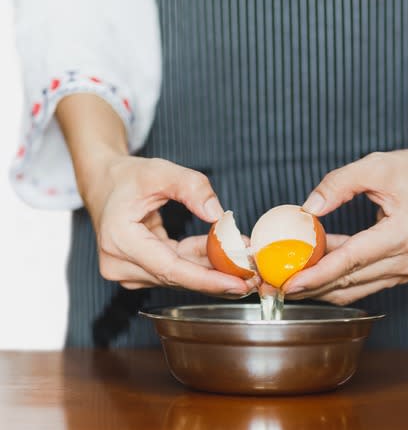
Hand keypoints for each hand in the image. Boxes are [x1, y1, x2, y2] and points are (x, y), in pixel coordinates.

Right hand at [84, 156, 255, 296]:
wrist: (104, 184)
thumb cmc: (129, 177)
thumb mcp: (162, 171)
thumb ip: (193, 188)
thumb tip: (218, 216)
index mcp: (120, 239)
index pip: (170, 268)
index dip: (206, 279)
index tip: (237, 284)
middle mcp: (119, 263)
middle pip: (179, 277)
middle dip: (218, 275)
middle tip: (254, 273)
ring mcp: (128, 271)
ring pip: (181, 275)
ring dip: (214, 268)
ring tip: (245, 259)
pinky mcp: (139, 271)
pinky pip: (178, 269)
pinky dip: (202, 262)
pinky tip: (226, 254)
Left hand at [283, 147, 407, 304]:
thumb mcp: (374, 166)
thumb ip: (338, 184)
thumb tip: (307, 209)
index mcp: (405, 233)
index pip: (352, 260)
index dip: (318, 274)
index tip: (290, 283)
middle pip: (350, 280)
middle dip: (311, 286)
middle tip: (275, 286)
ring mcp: (406, 270)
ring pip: (354, 288)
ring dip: (321, 286)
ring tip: (287, 282)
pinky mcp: (401, 272)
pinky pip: (362, 282)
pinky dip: (337, 278)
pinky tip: (313, 270)